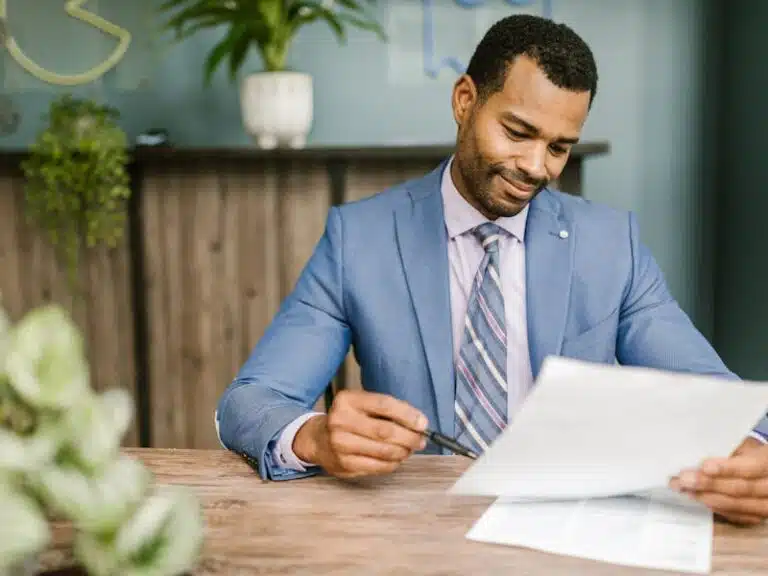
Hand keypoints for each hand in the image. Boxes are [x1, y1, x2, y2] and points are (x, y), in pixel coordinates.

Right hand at [292, 390, 428, 478]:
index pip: (384, 405)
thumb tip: (418, 423)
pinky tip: (396, 459)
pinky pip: (378, 466)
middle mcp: (341, 421)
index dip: (408, 415)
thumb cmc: (349, 420)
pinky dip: (393, 463)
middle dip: (410, 437)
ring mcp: (341, 444)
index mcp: (347, 400)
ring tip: (409, 449)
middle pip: (386, 431)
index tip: (423, 423)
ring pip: (384, 451)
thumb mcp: (362, 405)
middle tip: (421, 440)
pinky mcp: (344, 464)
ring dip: (404, 452)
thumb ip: (388, 410)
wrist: (318, 439)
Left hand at [669, 438, 767, 525]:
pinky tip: (698, 499)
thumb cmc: (748, 454)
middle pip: (741, 489)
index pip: (750, 468)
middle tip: (683, 480)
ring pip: (736, 505)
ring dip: (707, 498)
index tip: (705, 467)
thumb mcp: (742, 447)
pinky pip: (735, 516)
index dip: (727, 468)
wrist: (764, 471)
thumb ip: (727, 453)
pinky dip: (715, 508)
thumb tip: (696, 457)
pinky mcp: (757, 517)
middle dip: (709, 484)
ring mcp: (766, 505)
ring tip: (685, 490)